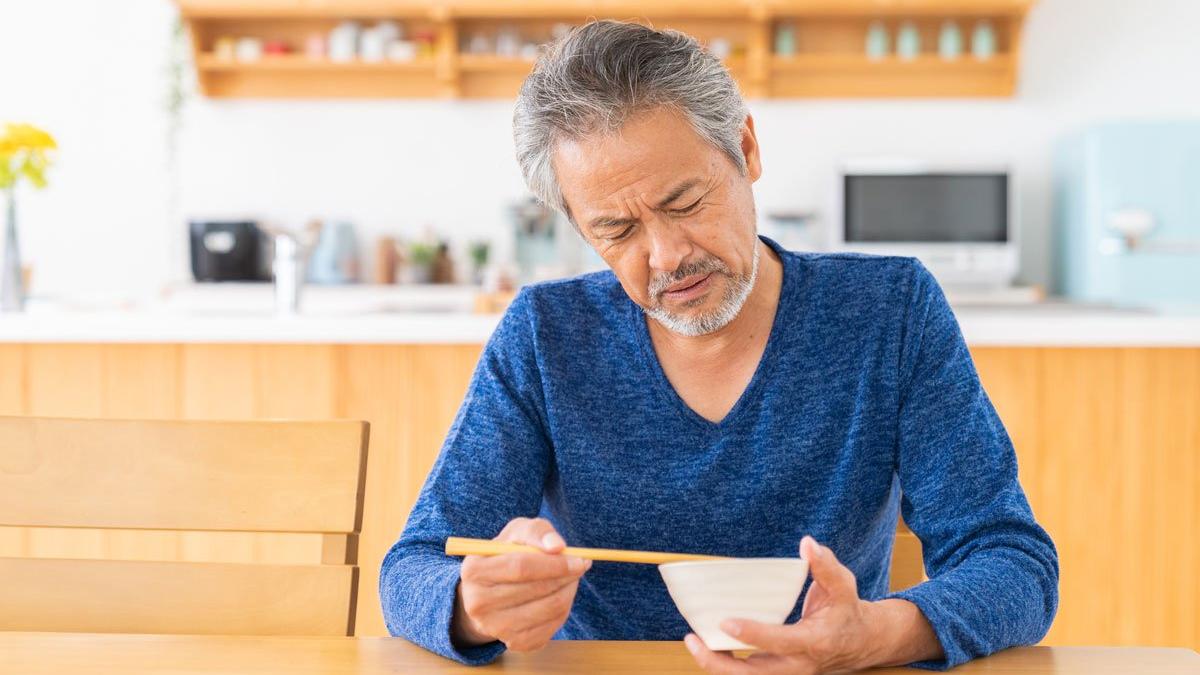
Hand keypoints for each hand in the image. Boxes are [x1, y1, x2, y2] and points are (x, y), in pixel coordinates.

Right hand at [452, 517, 590, 651]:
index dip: (554, 564)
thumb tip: (557, 546)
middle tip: (581, 565)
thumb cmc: (506, 555)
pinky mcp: (514, 643)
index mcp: (474, 570)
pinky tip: (560, 595)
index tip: (578, 559)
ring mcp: (495, 627)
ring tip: (571, 578)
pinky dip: (564, 609)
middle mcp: (478, 603)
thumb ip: (537, 532)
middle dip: (566, 576)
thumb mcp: (517, 533)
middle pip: (536, 590)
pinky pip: (551, 627)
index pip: (521, 567)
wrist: (490, 591)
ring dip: (568, 591)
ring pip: (548, 609)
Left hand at [684, 536, 897, 673]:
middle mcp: (798, 664)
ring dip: (717, 664)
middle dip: (721, 663)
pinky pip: (747, 672)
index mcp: (815, 642)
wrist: (860, 642)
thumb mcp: (844, 585)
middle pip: (755, 674)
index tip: (726, 622)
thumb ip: (826, 565)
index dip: (754, 634)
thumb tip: (808, 544)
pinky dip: (725, 660)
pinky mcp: (777, 671)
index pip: (781, 642)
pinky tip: (707, 642)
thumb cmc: (847, 610)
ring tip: (693, 641)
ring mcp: (787, 671)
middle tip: (694, 640)